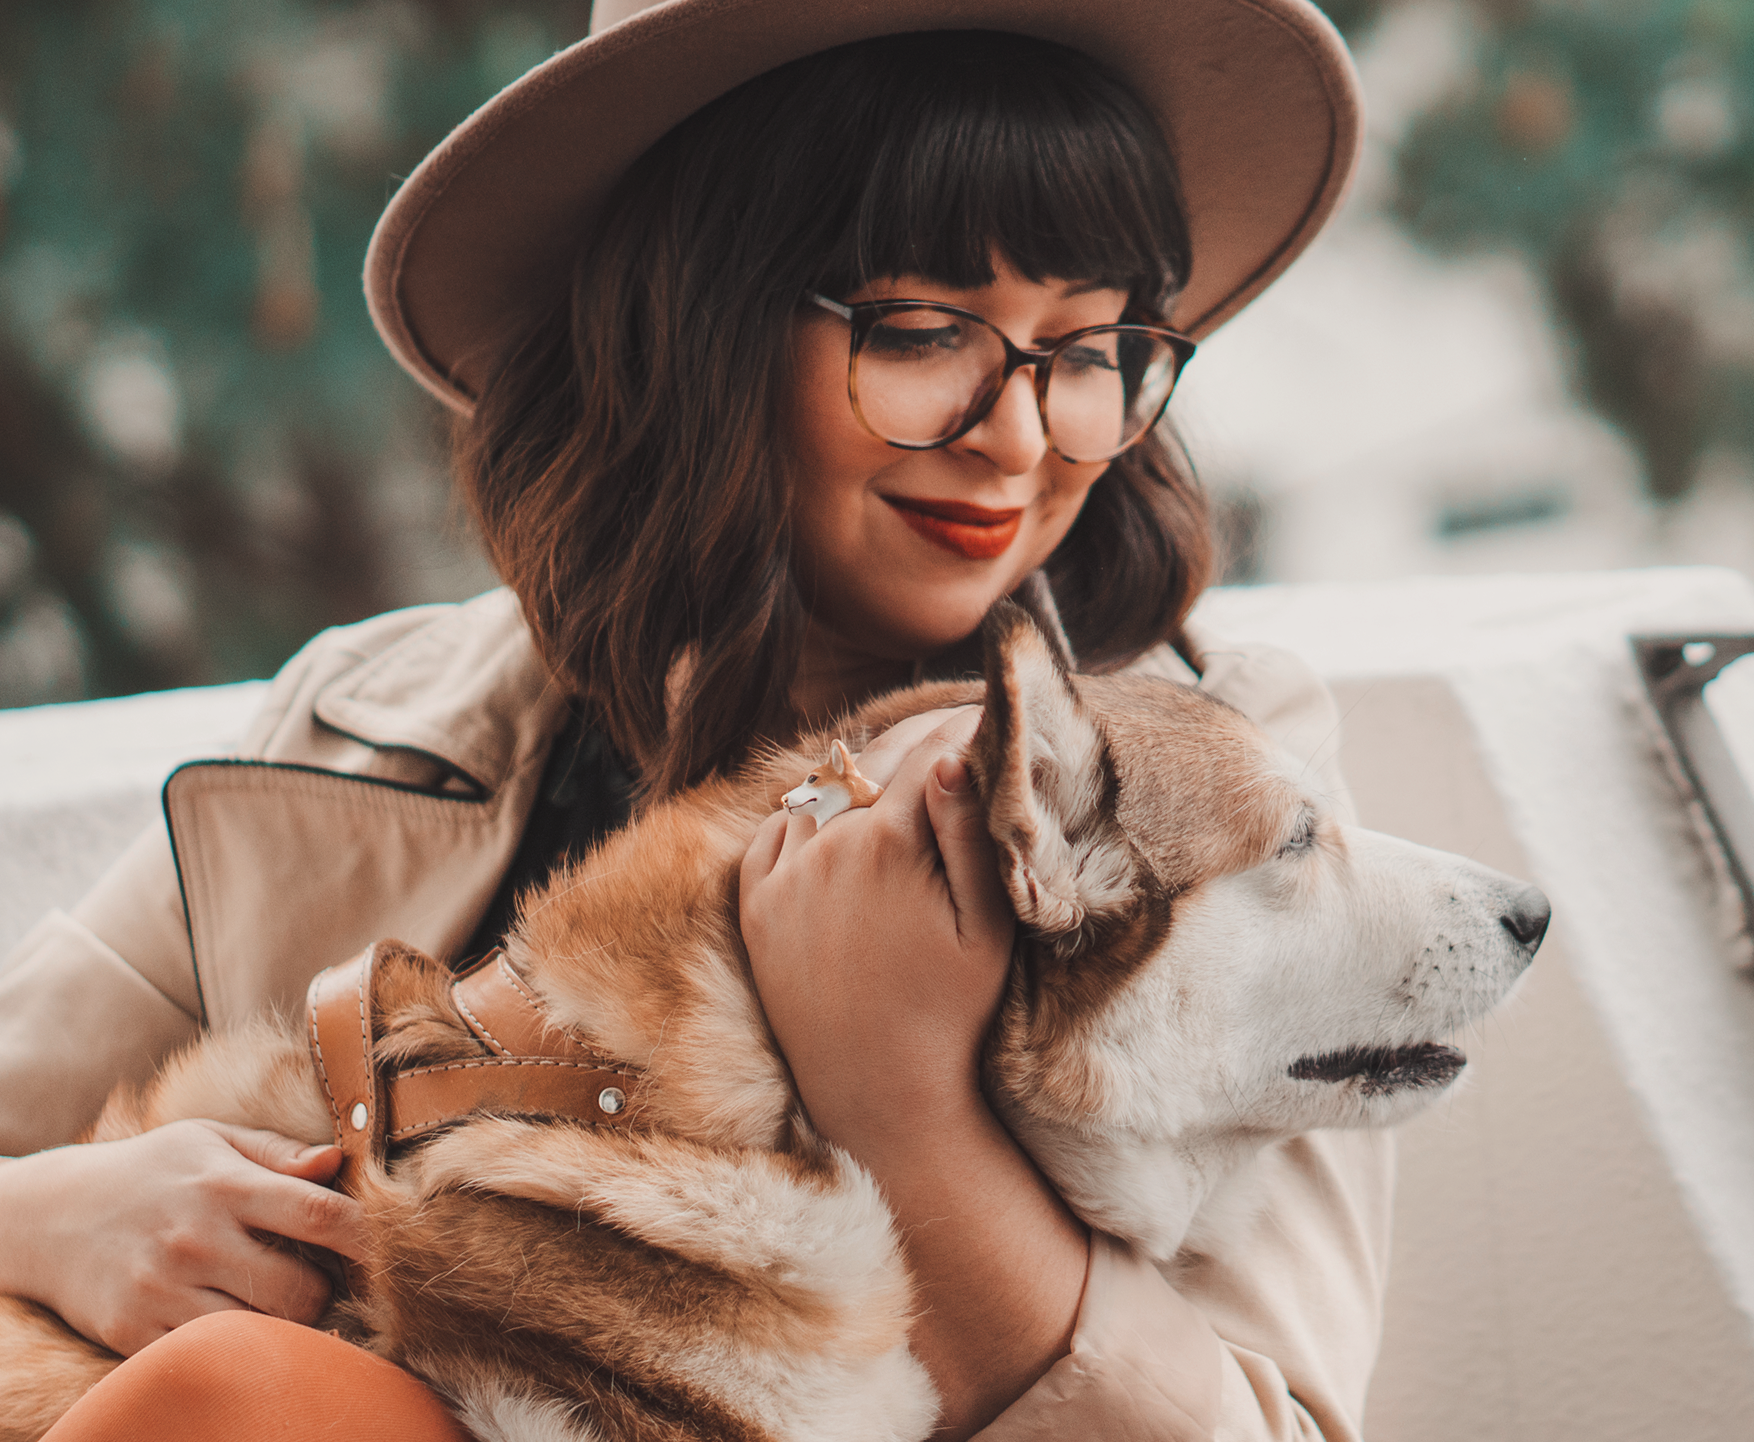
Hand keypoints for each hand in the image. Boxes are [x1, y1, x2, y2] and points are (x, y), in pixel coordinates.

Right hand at [0, 1120, 365, 1355]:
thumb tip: (338, 1160)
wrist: (47, 1215)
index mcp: (223, 1185)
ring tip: (277, 1296)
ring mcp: (163, 1291)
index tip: (394, 1247)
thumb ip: (278, 1152)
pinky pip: (212, 1355)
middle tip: (317, 1277)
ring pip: (262, 1330)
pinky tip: (234, 1317)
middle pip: (301, 1289)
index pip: (319, 1214)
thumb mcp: (210, 1139)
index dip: (369, 1236)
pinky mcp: (134, 1333)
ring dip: (286, 1321)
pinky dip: (237, 1344)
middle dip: (326, 1289)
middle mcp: (195, 1239)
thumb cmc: (149, 1171)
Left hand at [742, 707, 1014, 1148]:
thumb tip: (951, 756)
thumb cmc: (953, 1014)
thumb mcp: (986, 927)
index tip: (990, 716)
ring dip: (859, 777)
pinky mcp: (753, 906)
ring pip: (821, 791)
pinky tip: (841, 826)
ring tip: (902, 776)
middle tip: (953, 731)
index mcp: (885, 843)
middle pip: (869, 761)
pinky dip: (807, 818)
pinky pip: (776, 832)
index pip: (926, 751)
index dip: (963, 727)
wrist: (880, 1096)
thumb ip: (968, 834)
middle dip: (914, 741)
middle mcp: (821, 847)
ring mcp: (780, 876)